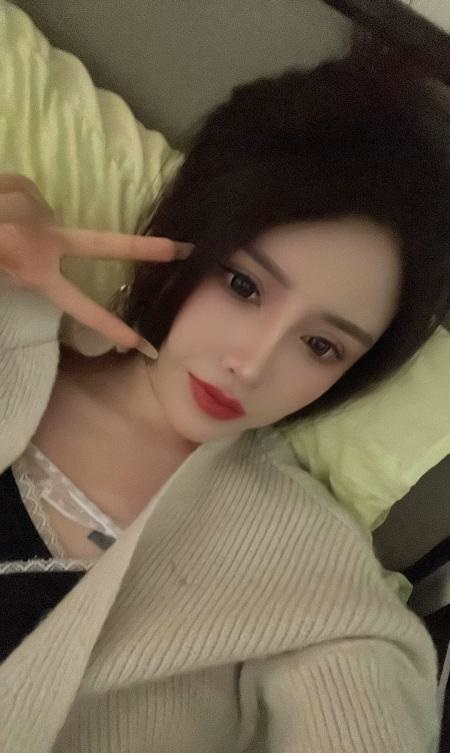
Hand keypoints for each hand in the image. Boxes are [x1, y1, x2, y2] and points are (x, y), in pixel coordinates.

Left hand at [0, 174, 191, 351]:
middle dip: (142, 247)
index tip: (138, 342)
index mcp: (32, 266)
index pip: (78, 303)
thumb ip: (15, 268)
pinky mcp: (19, 186)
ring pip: (39, 211)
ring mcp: (32, 212)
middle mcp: (41, 239)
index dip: (107, 323)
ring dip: (20, 212)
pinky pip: (25, 188)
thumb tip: (22, 255)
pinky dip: (8, 191)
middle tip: (179, 248)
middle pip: (101, 243)